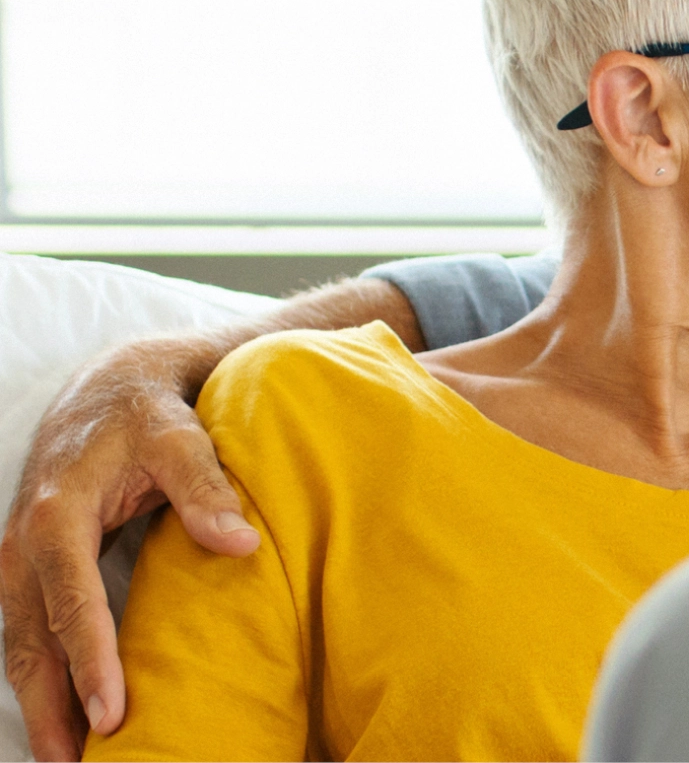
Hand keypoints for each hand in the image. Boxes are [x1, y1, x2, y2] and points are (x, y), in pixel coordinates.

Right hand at [1, 335, 259, 760]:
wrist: (110, 388)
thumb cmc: (150, 413)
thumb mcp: (181, 435)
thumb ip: (207, 486)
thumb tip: (241, 545)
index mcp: (56, 513)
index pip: (70, 600)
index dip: (90, 659)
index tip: (112, 713)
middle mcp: (24, 544)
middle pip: (29, 640)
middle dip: (51, 706)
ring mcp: (21, 560)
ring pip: (21, 646)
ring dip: (42, 705)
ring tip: (69, 761)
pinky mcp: (32, 571)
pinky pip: (30, 636)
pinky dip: (44, 680)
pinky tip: (67, 720)